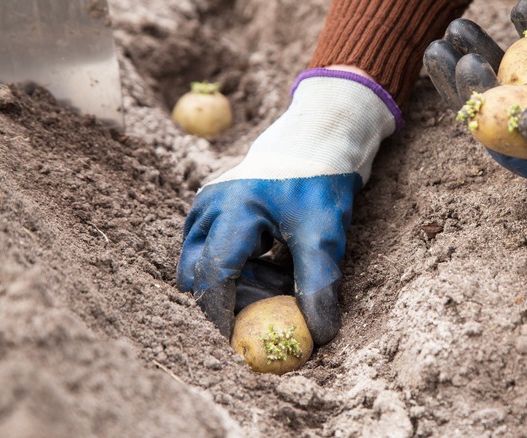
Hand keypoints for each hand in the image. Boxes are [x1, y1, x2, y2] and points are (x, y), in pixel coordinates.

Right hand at [177, 68, 399, 343]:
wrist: (319, 139)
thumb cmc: (321, 181)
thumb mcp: (325, 234)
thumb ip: (318, 285)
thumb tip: (318, 334)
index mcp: (232, 210)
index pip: (214, 275)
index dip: (223, 315)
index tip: (242, 342)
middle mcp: (209, 207)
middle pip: (201, 273)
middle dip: (231, 297)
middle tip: (272, 302)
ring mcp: (206, 206)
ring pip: (205, 263)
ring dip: (237, 281)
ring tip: (280, 271)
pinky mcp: (213, 210)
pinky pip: (214, 251)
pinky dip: (240, 266)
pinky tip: (274, 258)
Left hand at [424, 1, 526, 193]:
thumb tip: (519, 118)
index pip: (504, 139)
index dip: (476, 105)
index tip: (460, 70)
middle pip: (501, 105)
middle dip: (470, 75)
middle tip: (443, 45)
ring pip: (520, 75)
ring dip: (492, 50)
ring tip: (462, 26)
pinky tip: (519, 9)